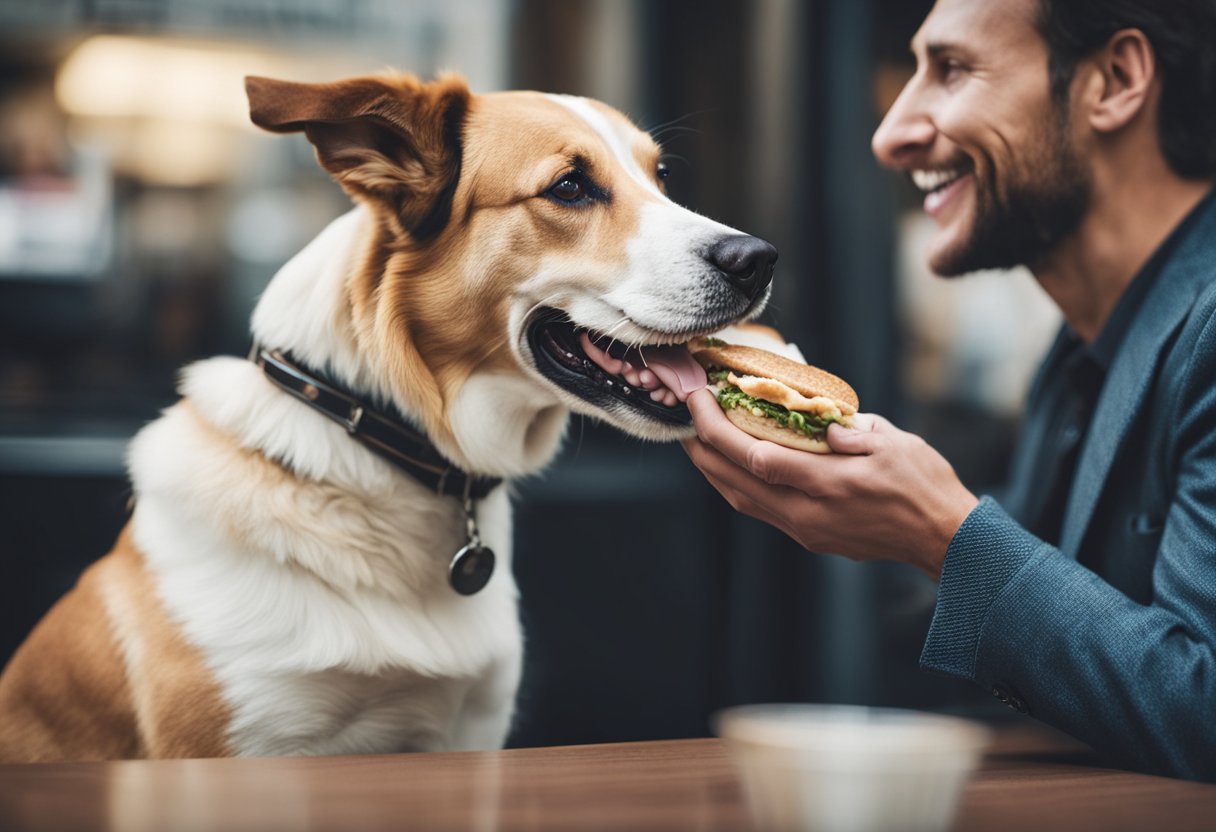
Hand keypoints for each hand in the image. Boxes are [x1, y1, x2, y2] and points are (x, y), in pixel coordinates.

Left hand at [681, 389, 978, 578]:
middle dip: (701, 447)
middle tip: (682, 415)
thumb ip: (847, 431)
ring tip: (694, 439)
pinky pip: (758, 508)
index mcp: (827, 484)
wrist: (942, 539)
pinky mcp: (807, 535)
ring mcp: (803, 528)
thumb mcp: (892, 444)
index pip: (754, 456)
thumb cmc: (924, 485)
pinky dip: (735, 483)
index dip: (718, 428)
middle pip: (734, 480)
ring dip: (711, 468)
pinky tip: (727, 464)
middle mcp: (806, 512)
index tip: (700, 399)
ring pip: (740, 498)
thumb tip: (816, 423)